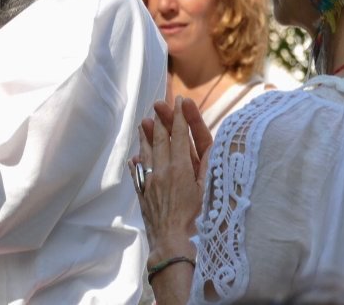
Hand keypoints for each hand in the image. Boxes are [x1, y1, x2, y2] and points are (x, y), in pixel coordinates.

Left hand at [135, 96, 212, 261]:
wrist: (172, 243)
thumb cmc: (197, 219)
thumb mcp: (208, 189)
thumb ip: (204, 164)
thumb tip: (201, 144)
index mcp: (180, 167)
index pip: (180, 135)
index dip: (180, 117)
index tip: (180, 100)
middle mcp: (162, 171)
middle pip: (161, 140)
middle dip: (162, 120)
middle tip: (159, 103)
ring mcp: (150, 182)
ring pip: (147, 153)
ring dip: (146, 136)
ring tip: (145, 121)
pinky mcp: (143, 194)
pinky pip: (138, 174)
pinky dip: (137, 163)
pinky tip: (135, 157)